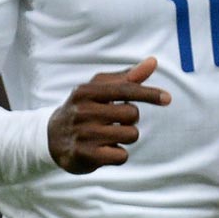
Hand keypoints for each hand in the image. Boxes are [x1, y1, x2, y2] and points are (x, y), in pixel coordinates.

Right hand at [48, 57, 169, 172]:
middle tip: (112, 122)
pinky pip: (121, 156)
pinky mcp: (84, 155)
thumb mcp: (99, 90)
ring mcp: (82, 134)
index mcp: (86, 92)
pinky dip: (118, 155)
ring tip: (107, 136)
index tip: (168, 98)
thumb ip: (127, 78)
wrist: (51, 138)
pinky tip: (103, 151)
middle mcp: (82, 111)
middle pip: (132, 115)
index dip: (149, 94)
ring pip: (130, 135)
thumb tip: (153, 61)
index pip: (125, 90)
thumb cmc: (84, 110)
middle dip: (130, 120)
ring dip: (125, 137)